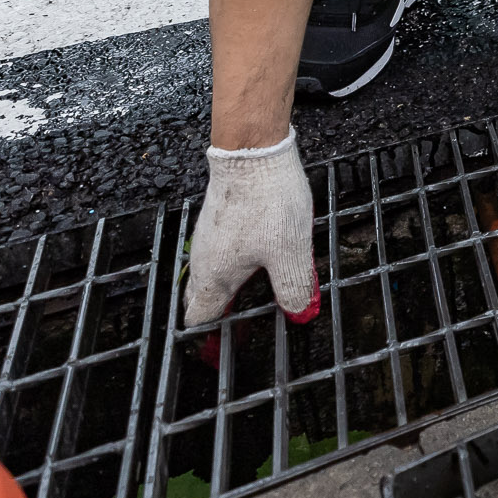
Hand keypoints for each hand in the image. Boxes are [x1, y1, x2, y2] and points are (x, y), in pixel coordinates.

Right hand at [184, 128, 320, 328]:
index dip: (214, 338)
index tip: (232, 345)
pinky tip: (263, 256)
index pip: (199, 320)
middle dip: (224, 313)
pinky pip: (224, 251)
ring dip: (233, 287)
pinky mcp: (221, 218)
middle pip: (204, 298)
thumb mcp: (290, 254)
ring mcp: (209, 237)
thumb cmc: (268, 204)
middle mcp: (204, 260)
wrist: (253, 152)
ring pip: (214, 273)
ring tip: (261, 291)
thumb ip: (293, 288)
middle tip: (250, 321)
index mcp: (214, 277)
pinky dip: (238, 263)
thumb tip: (298, 314)